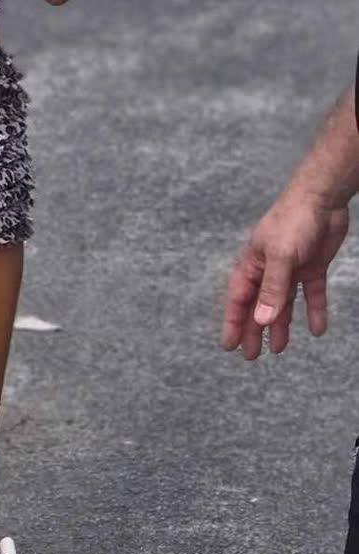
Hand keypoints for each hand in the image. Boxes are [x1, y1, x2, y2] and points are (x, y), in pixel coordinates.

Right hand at [221, 190, 349, 358]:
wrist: (324, 198)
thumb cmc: (294, 219)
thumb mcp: (281, 256)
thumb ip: (272, 289)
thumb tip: (262, 321)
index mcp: (253, 263)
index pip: (239, 299)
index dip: (233, 323)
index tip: (229, 346)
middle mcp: (269, 268)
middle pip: (259, 305)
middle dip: (254, 330)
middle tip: (251, 356)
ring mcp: (291, 268)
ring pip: (283, 303)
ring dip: (281, 325)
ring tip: (279, 349)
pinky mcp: (312, 266)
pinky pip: (311, 294)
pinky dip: (314, 311)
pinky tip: (317, 329)